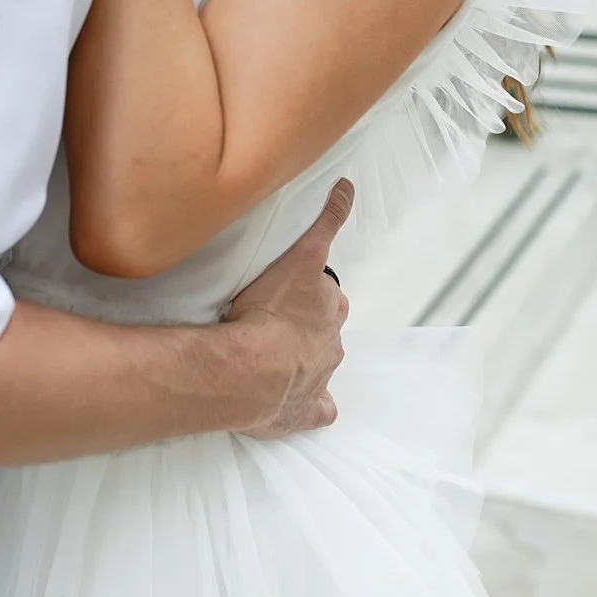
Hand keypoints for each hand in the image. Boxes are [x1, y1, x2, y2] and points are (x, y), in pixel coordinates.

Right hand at [223, 177, 351, 438]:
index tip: (295, 282)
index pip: (325, 289)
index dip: (307, 285)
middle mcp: (331, 339)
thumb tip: (347, 188)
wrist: (248, 370)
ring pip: (321, 360)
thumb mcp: (296, 252)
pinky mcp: (310, 408)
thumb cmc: (264, 312)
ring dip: (302, 354)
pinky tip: (302, 403)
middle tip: (271, 312)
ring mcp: (322, 376)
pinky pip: (320, 408)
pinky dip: (314, 405)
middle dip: (307, 318)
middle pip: (325, 323)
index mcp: (327, 306)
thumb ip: (322, 224)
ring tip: (266, 349)